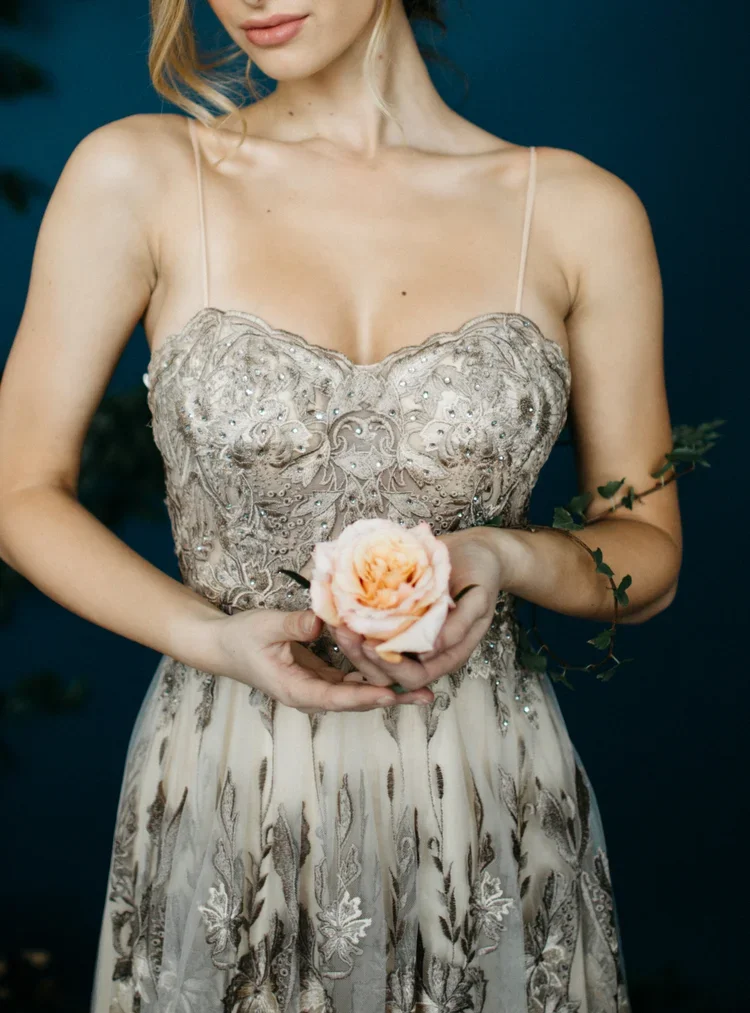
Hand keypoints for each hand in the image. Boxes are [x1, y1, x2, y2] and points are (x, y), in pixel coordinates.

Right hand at [204, 606, 433, 711]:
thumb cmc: (242, 637)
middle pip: (356, 701)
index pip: (336, 698)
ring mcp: (317, 688)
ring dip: (389, 690)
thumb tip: (322, 621)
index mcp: (295, 689)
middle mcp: (310, 694)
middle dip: (391, 697)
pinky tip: (398, 669)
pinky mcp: (321, 677)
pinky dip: (374, 675)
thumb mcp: (265, 626)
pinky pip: (352, 680)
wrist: (223, 646)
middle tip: (426, 694)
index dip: (365, 696)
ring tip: (425, 689)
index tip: (392, 694)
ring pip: (358, 692)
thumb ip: (293, 625)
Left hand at [326, 528, 506, 691]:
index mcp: (447, 653)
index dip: (391, 666)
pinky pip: (374, 629)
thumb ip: (458, 628)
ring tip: (338, 621)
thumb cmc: (482, 573)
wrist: (476, 550)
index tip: (372, 645)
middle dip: (363, 657)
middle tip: (344, 631)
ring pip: (374, 655)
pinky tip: (342, 607)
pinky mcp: (398, 617)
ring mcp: (409, 635)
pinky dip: (358, 622)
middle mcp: (425, 651)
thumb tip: (429, 652)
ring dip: (354, 643)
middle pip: (387, 673)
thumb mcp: (479, 599)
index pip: (414, 677)